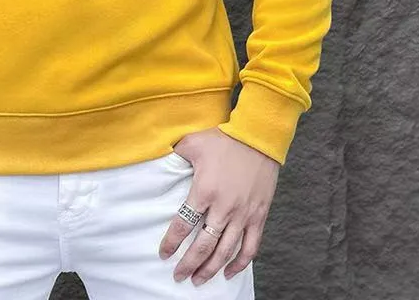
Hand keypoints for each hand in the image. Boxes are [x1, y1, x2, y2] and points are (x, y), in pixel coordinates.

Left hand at [158, 127, 279, 284]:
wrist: (258, 138)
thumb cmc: (223, 139)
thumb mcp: (192, 142)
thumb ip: (175, 153)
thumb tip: (160, 156)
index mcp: (204, 191)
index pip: (183, 225)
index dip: (172, 243)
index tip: (164, 254)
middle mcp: (223, 208)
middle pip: (203, 245)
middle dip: (188, 264)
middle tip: (179, 276)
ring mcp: (243, 214)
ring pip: (224, 251)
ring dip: (210, 269)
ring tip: (198, 280)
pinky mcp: (259, 216)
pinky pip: (250, 247)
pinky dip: (239, 264)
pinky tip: (228, 273)